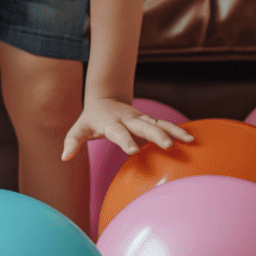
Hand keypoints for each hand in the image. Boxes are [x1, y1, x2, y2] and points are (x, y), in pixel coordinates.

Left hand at [61, 97, 193, 161]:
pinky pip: (166, 126)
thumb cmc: (92, 119)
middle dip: (156, 135)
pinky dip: (178, 130)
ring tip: (188, 141)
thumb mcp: (79, 128)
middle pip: (144, 127)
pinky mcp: (150, 122)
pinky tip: (192, 139)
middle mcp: (130, 120)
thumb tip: (63, 157)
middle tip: (168, 145)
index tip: (132, 150)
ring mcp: (142, 120)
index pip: (119, 132)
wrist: (106, 98)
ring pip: (159, 124)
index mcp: (112, 123)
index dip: (125, 140)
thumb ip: (72, 142)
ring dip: (173, 131)